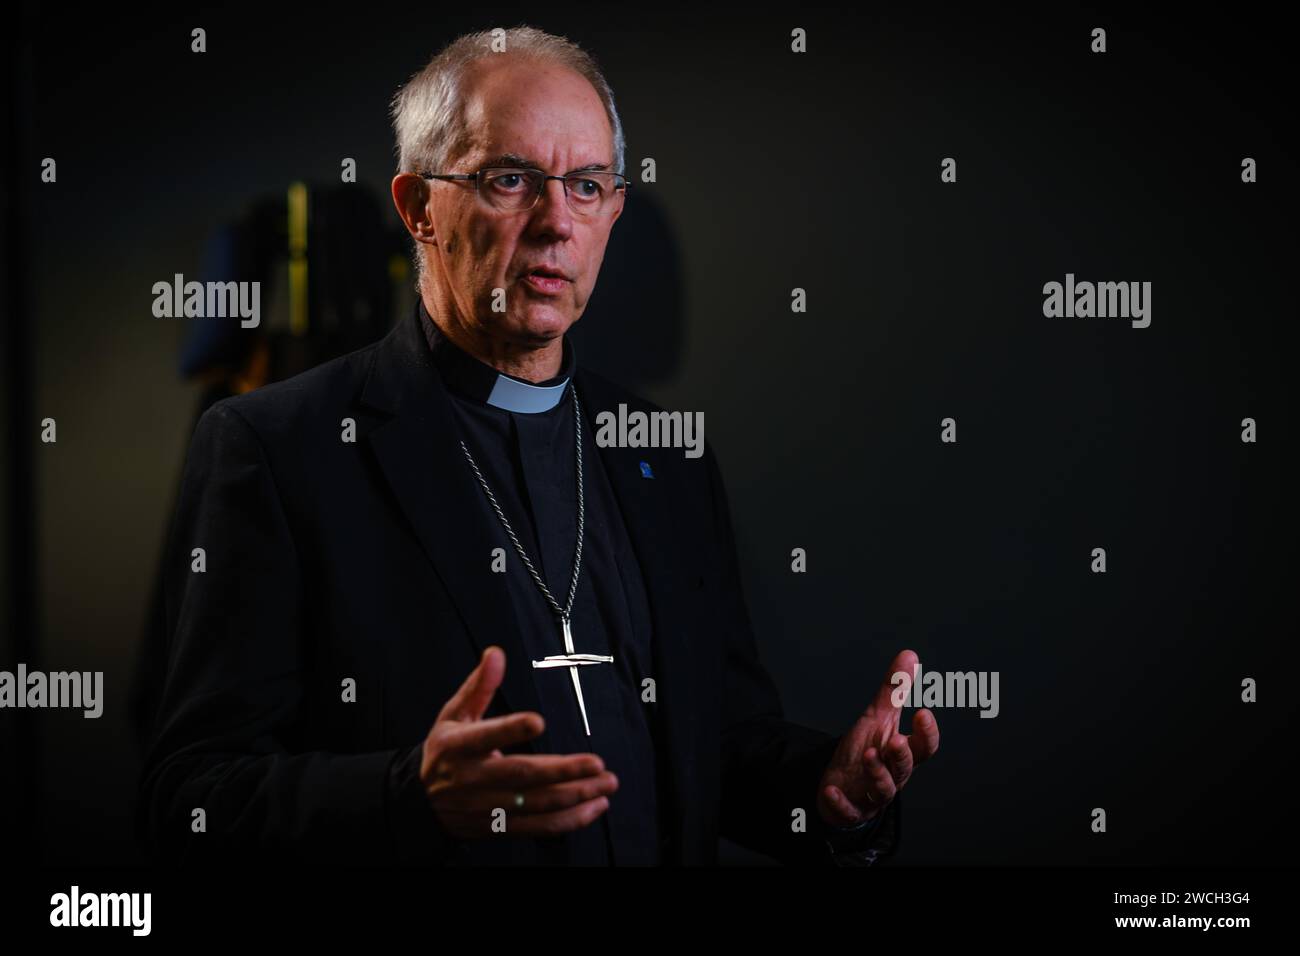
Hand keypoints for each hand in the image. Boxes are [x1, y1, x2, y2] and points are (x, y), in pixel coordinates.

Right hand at [418, 645, 618, 837]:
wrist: (421, 803)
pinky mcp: (501, 826)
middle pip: (522, 775)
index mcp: (460, 746)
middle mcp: (475, 778)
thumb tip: (496, 654)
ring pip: (537, 804)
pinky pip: (539, 827)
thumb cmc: (444, 752)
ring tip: (606, 783)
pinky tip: (594, 807)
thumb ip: (479, 686)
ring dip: (575, 796)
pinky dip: (570, 820)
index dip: (511, 730)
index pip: (486, 735)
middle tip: (596, 764)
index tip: (538, 721)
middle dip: (563, 771)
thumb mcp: (453, 714)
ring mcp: (489, 806)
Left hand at [816, 649, 939, 826]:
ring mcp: (871, 794)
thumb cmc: (868, 749)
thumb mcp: (879, 718)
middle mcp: (892, 775)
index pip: (922, 746)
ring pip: (882, 790)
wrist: (845, 784)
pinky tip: (831, 791)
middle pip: (903, 768)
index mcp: (901, 753)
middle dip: (901, 756)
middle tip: (895, 740)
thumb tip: (909, 656)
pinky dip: (841, 803)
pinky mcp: (850, 809)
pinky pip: (848, 810)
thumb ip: (895, 690)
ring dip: (877, 774)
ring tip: (870, 755)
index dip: (925, 733)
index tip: (923, 714)